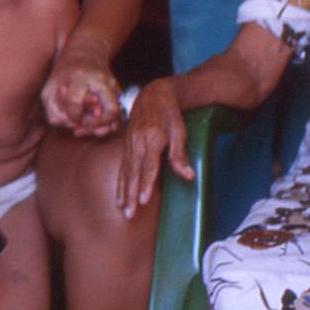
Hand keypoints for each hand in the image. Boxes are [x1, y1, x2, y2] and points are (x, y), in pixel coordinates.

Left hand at [42, 60, 122, 137]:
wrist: (85, 55)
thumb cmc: (64, 77)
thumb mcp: (50, 89)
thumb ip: (54, 111)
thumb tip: (69, 125)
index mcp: (80, 76)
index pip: (75, 100)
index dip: (71, 114)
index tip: (69, 116)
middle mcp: (102, 81)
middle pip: (109, 110)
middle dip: (94, 124)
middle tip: (81, 125)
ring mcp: (113, 87)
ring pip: (116, 114)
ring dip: (103, 128)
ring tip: (89, 129)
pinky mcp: (119, 93)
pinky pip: (118, 116)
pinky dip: (108, 125)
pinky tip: (96, 128)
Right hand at [116, 80, 189, 218]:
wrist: (152, 95)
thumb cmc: (170, 114)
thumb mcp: (179, 131)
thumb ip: (179, 154)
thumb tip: (188, 176)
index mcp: (152, 138)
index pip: (149, 165)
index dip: (146, 184)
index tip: (144, 201)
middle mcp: (137, 142)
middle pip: (134, 173)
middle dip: (131, 195)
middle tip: (130, 214)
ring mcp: (129, 144)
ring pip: (126, 172)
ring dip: (124, 193)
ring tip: (124, 210)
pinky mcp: (126, 146)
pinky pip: (122, 168)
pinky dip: (121, 184)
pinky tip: (120, 197)